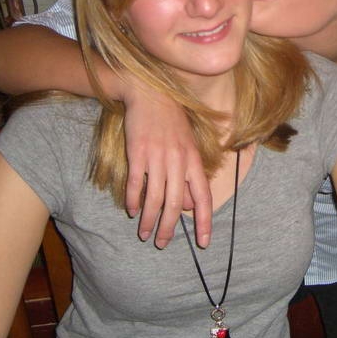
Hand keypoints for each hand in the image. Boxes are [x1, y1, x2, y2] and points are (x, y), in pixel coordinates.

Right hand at [120, 76, 211, 248]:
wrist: (150, 94)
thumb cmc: (171, 122)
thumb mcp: (187, 147)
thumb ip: (189, 177)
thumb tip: (192, 205)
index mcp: (193, 160)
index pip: (203, 196)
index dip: (205, 221)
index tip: (204, 243)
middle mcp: (178, 160)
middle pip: (176, 203)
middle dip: (169, 228)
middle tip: (162, 243)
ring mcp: (157, 157)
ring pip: (155, 197)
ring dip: (148, 219)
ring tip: (144, 234)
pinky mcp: (138, 152)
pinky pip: (136, 183)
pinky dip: (133, 200)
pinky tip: (132, 210)